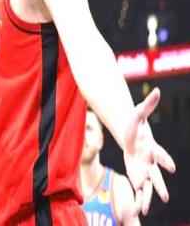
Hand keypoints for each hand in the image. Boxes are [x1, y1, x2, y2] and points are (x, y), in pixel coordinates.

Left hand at [123, 88, 175, 215]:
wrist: (131, 134)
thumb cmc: (136, 125)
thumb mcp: (139, 113)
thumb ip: (148, 104)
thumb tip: (157, 90)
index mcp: (151, 148)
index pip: (159, 155)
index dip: (165, 161)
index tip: (171, 169)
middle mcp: (150, 162)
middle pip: (156, 175)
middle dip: (159, 185)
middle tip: (164, 197)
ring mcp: (145, 170)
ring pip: (147, 186)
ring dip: (147, 197)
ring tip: (144, 210)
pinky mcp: (138, 175)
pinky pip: (139, 189)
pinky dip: (138, 199)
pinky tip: (137, 212)